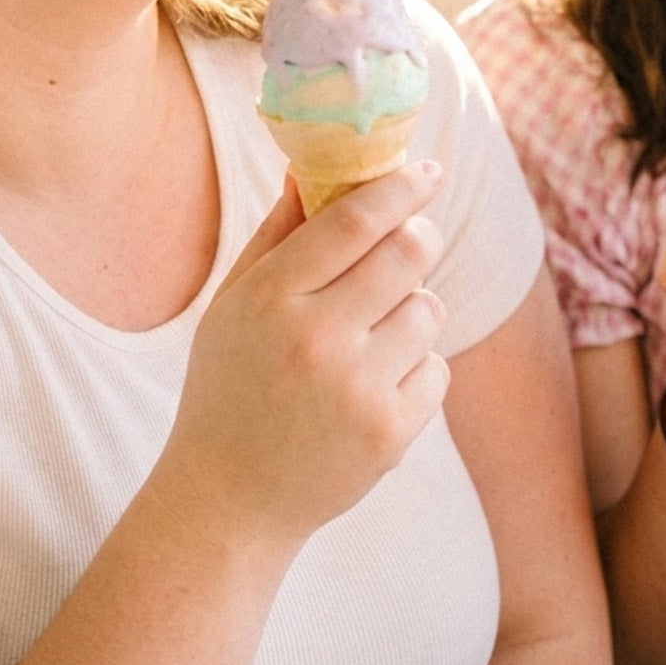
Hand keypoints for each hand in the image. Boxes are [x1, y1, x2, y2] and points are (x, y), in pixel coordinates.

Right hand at [163, 163, 449, 552]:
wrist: (231, 496)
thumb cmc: (228, 384)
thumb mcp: (232, 303)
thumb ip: (274, 235)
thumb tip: (310, 168)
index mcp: (270, 298)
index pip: (353, 222)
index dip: (398, 188)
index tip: (427, 170)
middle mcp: (316, 338)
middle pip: (407, 254)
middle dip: (419, 235)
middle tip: (413, 236)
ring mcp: (358, 388)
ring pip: (429, 309)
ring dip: (412, 307)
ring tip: (373, 332)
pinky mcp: (392, 432)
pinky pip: (437, 369)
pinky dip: (415, 367)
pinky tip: (373, 385)